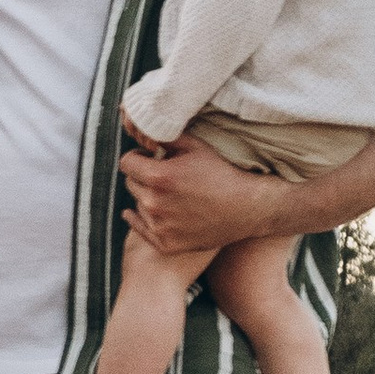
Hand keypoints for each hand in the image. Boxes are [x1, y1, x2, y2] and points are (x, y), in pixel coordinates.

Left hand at [119, 134, 282, 258]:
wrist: (248, 208)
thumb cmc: (223, 173)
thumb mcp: (195, 146)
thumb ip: (164, 137)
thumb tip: (141, 129)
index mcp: (159, 177)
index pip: (127, 163)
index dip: (138, 157)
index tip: (150, 158)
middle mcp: (154, 203)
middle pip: (131, 183)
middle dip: (143, 176)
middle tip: (165, 176)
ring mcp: (159, 226)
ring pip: (138, 204)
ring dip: (148, 198)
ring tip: (173, 195)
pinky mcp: (165, 244)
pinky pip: (139, 228)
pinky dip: (142, 219)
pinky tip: (147, 212)